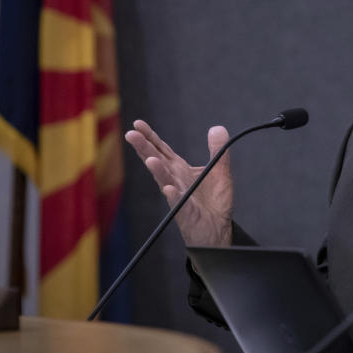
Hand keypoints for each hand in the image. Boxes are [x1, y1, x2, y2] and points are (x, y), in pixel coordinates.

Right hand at [125, 120, 232, 246]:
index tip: (137, 123)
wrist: (217, 228)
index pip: (162, 150)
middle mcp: (175, 180)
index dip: (150, 136)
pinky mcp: (186, 213)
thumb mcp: (220, 170)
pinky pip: (178, 203)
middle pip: (157, 161)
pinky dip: (173, 196)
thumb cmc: (214, 201)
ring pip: (165, 182)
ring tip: (151, 160)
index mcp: (180, 169)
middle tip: (131, 135)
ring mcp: (178, 196)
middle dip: (144, 148)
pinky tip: (169, 189)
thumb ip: (218, 149)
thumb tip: (217, 128)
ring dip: (158, 171)